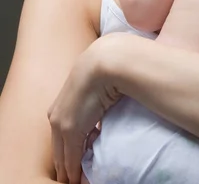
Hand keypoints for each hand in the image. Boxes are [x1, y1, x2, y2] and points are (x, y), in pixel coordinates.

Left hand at [48, 36, 121, 183]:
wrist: (104, 62)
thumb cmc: (105, 68)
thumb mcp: (96, 87)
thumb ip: (95, 101)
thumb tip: (104, 109)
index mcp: (61, 104)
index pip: (61, 135)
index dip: (67, 150)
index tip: (73, 161)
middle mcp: (56, 115)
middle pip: (58, 148)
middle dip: (64, 163)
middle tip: (71, 178)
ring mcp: (61, 123)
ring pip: (62, 155)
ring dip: (69, 169)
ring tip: (74, 180)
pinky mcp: (71, 131)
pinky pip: (71, 158)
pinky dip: (74, 170)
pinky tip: (77, 178)